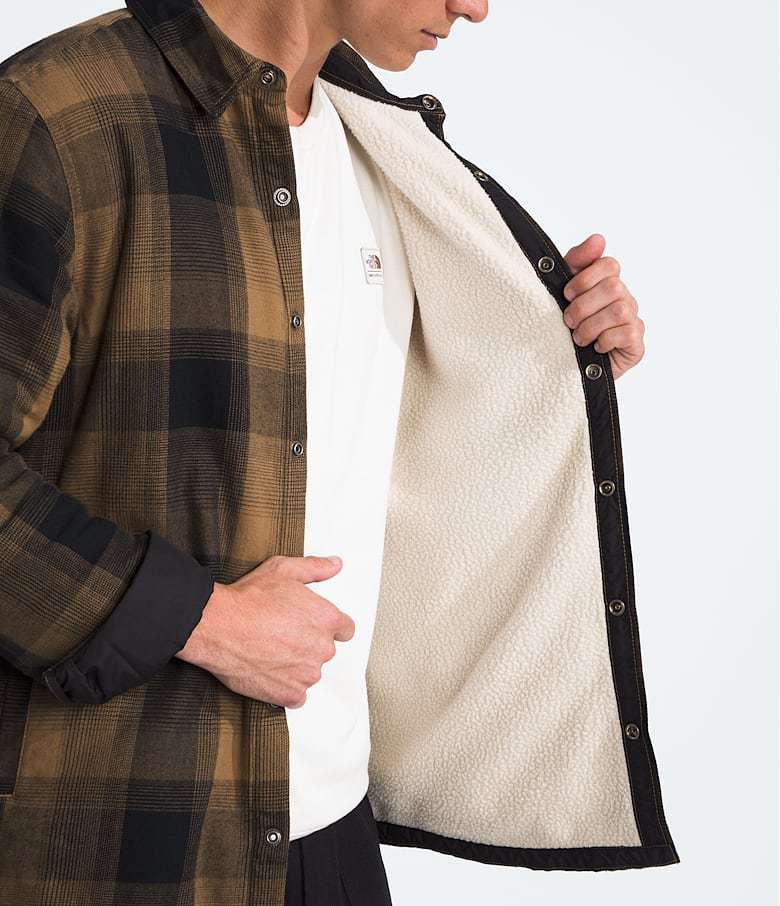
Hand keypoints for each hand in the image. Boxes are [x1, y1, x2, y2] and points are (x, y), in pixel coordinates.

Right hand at [175, 554, 354, 707]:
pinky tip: (269, 672)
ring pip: (309, 672)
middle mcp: (322, 648)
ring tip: (270, 651)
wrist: (218, 626)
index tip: (311, 627)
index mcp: (327, 619)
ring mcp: (307, 674)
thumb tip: (334, 565)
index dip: (327, 627)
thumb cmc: (248, 599)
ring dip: (296, 666)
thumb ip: (315, 568)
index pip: (345, 630)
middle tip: (282, 635)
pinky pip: (297, 696)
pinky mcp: (290, 694)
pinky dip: (285, 688)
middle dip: (308, 644)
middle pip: (324, 651)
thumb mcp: (284, 570)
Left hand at [560, 233, 644, 379]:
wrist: (567, 367)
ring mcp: (633, 320)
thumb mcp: (564, 292)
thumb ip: (577, 262)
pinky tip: (596, 347)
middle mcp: (624, 299)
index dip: (585, 278)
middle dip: (584, 305)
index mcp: (608, 283)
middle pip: (613, 287)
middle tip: (568, 321)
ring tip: (578, 338)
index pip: (609, 264)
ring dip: (591, 325)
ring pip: (619, 309)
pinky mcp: (636, 344)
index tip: (567, 293)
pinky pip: (627, 332)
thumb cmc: (568, 328)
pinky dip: (605, 340)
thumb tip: (598, 238)